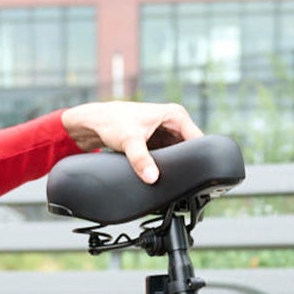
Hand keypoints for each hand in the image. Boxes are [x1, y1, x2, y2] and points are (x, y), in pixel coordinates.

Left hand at [61, 100, 200, 183]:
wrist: (95, 122)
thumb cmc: (112, 122)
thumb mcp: (129, 141)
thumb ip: (141, 160)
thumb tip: (152, 178)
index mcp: (176, 115)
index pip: (198, 139)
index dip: (198, 156)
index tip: (195, 173)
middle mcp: (175, 122)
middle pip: (190, 148)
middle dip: (186, 162)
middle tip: (181, 178)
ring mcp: (168, 132)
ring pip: (180, 154)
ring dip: (176, 164)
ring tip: (170, 175)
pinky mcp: (160, 142)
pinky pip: (170, 156)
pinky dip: (166, 164)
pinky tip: (161, 173)